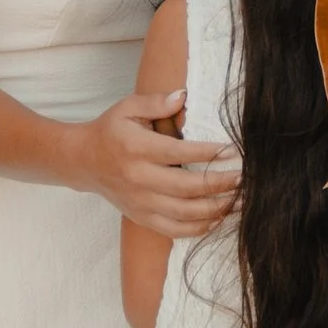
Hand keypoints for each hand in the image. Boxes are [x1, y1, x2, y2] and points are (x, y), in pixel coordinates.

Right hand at [80, 88, 238, 236]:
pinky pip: (174, 230)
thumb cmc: (110, 131)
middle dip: (219, 184)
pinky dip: (199, 229)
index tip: (233, 150)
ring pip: (184, 214)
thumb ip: (155, 103)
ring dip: (216, 210)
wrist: (82, 162)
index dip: (208, 153)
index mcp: (137, 149)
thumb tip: (183, 97)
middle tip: (244, 178)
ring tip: (241, 201)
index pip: (179, 153)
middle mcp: (139, 179)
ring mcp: (140, 202)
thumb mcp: (127, 108)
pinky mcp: (141, 217)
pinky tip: (219, 219)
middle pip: (186, 188)